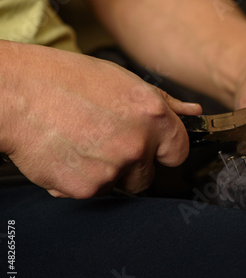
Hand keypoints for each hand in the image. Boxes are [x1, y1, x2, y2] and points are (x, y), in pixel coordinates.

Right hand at [3, 44, 200, 197]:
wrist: (14, 94)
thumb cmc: (63, 80)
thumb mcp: (122, 80)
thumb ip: (163, 103)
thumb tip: (191, 112)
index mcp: (152, 116)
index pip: (179, 152)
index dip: (164, 151)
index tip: (153, 149)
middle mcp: (137, 145)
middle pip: (148, 174)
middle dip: (132, 165)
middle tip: (105, 143)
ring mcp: (112, 170)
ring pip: (120, 185)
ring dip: (107, 173)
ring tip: (82, 145)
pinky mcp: (86, 188)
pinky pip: (92, 192)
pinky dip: (81, 180)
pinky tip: (68, 156)